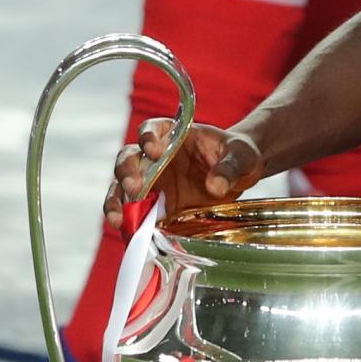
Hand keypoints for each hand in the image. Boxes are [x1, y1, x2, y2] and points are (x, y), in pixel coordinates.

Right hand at [106, 118, 262, 224]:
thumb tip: (216, 186)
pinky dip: (128, 222)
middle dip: (127, 172)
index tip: (154, 151)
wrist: (242, 174)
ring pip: (123, 187)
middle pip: (129, 158)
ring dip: (117, 201)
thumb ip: (230, 167)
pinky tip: (127, 232)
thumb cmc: (239, 155)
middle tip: (134, 188)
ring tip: (119, 218)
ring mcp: (154, 182)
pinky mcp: (156, 205)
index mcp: (175, 136)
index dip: (148, 138)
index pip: (152, 129)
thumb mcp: (242, 156)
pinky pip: (135, 212)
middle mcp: (156, 157)